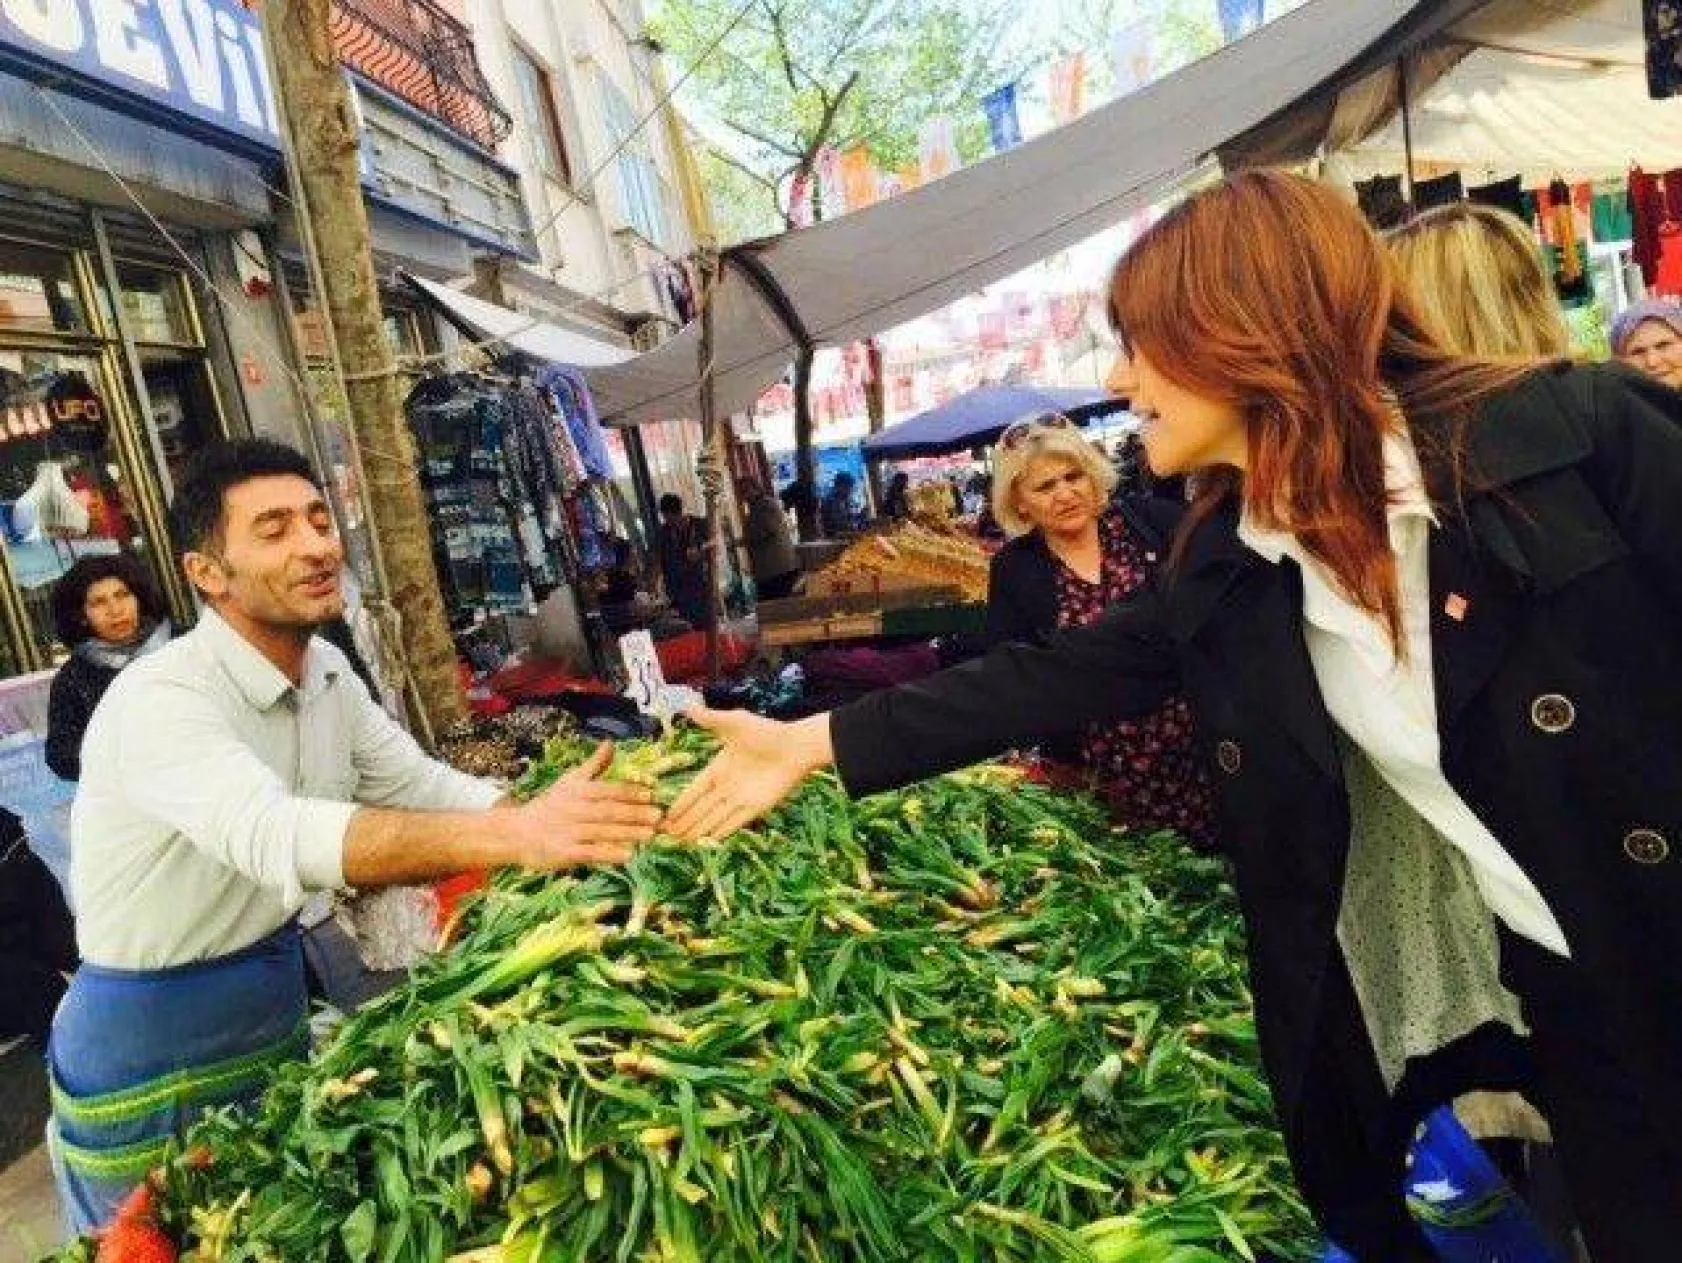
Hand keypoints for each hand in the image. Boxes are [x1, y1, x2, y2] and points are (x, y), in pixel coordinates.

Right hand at [511, 743, 660, 867]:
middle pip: (608, 811)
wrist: (517, 833)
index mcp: (578, 791)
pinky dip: (609, 854)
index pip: (608, 790)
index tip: (652, 795)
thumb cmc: (550, 806)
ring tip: (650, 835)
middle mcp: (573, 809)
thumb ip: (594, 765)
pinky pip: (590, 853)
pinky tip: (628, 855)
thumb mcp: (570, 782)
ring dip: (628, 834)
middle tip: (659, 816)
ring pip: (603, 832)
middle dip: (635, 814)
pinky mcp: (564, 852)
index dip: (630, 792)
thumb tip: (610, 743)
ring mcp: (568, 831)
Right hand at [665, 707, 832, 841]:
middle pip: (701, 809)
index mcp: (719, 768)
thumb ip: (711, 719)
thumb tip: (687, 707)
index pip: (694, 790)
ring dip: (698, 832)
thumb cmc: (767, 732)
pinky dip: (720, 834)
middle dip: (684, 823)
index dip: (681, 804)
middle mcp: (727, 787)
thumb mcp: (735, 723)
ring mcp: (741, 798)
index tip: (665, 815)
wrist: (797, 746)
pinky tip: (707, 844)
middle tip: (665, 837)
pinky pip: (733, 823)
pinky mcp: (756, 808)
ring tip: (681, 844)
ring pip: (714, 819)